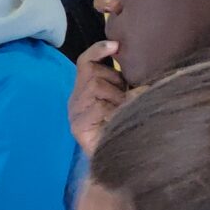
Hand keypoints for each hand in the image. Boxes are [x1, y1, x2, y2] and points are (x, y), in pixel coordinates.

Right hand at [68, 39, 129, 154]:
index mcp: (85, 91)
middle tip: (125, 99)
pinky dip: (112, 110)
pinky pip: (97, 106)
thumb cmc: (125, 128)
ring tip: (122, 112)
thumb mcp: (126, 99)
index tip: (115, 45)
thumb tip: (135, 64)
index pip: (85, 62)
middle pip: (93, 73)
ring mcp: (75, 113)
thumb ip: (124, 84)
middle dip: (114, 82)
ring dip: (115, 97)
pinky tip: (115, 120)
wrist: (120, 164)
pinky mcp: (77, 126)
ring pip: (95, 86)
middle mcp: (76, 99)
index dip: (98, 50)